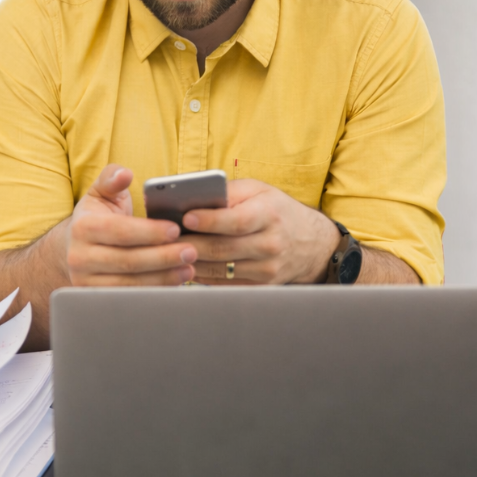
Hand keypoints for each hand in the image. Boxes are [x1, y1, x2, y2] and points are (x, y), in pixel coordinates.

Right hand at [65, 164, 197, 286]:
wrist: (73, 248)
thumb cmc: (96, 216)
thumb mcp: (100, 193)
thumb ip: (112, 178)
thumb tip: (125, 173)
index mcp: (82, 227)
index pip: (120, 231)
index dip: (149, 232)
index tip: (175, 229)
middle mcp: (79, 257)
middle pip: (128, 260)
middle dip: (163, 257)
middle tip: (191, 251)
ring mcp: (86, 281)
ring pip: (130, 283)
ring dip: (163, 277)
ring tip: (189, 268)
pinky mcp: (96, 298)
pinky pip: (129, 297)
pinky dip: (155, 290)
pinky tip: (175, 281)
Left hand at [181, 178, 339, 284]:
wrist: (310, 242)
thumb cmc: (276, 210)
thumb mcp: (258, 191)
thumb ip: (229, 193)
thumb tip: (194, 199)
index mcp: (269, 215)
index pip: (236, 221)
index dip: (210, 220)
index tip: (186, 217)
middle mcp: (270, 244)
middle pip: (223, 248)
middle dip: (190, 244)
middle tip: (165, 239)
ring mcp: (267, 269)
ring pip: (220, 269)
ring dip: (191, 262)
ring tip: (169, 253)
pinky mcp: (261, 286)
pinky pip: (225, 285)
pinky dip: (203, 277)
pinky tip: (187, 267)